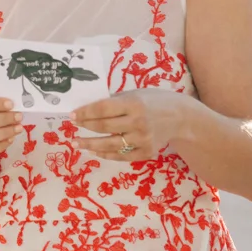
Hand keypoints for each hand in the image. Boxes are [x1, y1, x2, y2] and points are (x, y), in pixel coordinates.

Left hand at [70, 88, 187, 160]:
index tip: (72, 115)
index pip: (103, 109)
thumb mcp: (135, 94)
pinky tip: (95, 151)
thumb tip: (88, 109)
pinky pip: (122, 156)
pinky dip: (107, 154)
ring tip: (76, 144)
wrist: (181, 117)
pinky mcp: (147, 152)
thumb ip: (115, 102)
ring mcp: (143, 139)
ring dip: (90, 144)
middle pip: (104, 127)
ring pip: (110, 144)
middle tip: (71, 128)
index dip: (85, 112)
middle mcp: (138, 122)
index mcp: (134, 104)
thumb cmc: (154, 101)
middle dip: (85, 127)